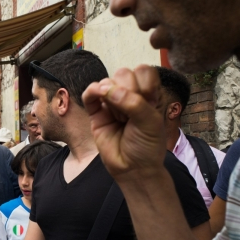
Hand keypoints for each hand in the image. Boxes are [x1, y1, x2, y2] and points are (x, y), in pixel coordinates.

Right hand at [82, 66, 165, 180]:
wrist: (133, 168)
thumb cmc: (146, 146)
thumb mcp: (150, 122)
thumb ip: (133, 102)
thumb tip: (107, 89)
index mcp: (149, 94)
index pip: (144, 71)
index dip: (144, 83)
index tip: (148, 101)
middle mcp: (130, 95)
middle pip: (124, 74)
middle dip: (128, 92)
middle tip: (131, 115)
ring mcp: (111, 103)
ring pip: (107, 82)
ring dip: (113, 98)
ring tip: (119, 118)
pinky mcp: (96, 112)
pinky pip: (89, 94)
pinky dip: (92, 91)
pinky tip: (97, 96)